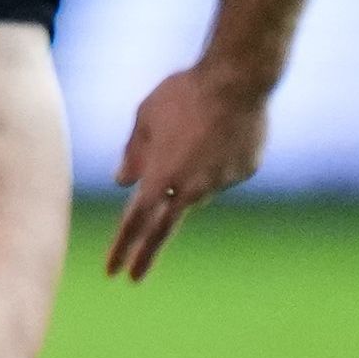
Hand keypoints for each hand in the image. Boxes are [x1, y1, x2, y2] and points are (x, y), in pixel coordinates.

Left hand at [103, 61, 269, 280]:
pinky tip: (220, 127)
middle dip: (146, 254)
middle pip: (164, 228)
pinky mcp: (245, 171)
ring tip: (195, 126)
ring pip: (195, 185)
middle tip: (133, 278)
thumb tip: (122, 182)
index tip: (112, 271)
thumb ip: (134, 154)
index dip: (123, 247)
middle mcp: (192, 187)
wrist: (239, 79)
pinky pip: (221, 170)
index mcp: (161, 176)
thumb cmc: (184, 94)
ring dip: (188, 167)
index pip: (136, 221)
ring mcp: (223, 181)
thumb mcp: (146, 118)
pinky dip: (213, 155)